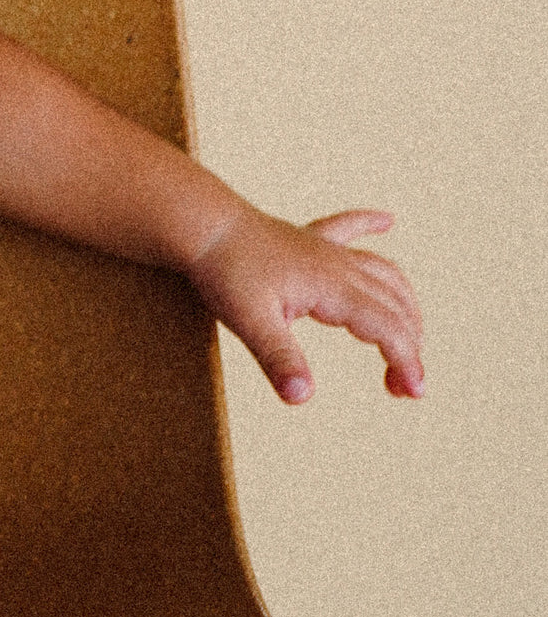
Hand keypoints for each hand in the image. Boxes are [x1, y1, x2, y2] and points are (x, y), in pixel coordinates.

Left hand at [186, 207, 424, 403]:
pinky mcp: (305, 239)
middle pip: (394, 305)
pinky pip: (347, 227)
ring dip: (403, 304)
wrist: (202, 227)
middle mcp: (338, 265)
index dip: (406, 361)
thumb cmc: (224, 272)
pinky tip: (387, 220)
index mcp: (332, 287)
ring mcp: (323, 249)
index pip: (386, 328)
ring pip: (383, 272)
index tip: (414, 393)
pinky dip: (370, 225)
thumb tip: (301, 397)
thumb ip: (278, 358)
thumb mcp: (249, 322)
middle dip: (408, 346)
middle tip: (401, 388)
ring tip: (408, 337)